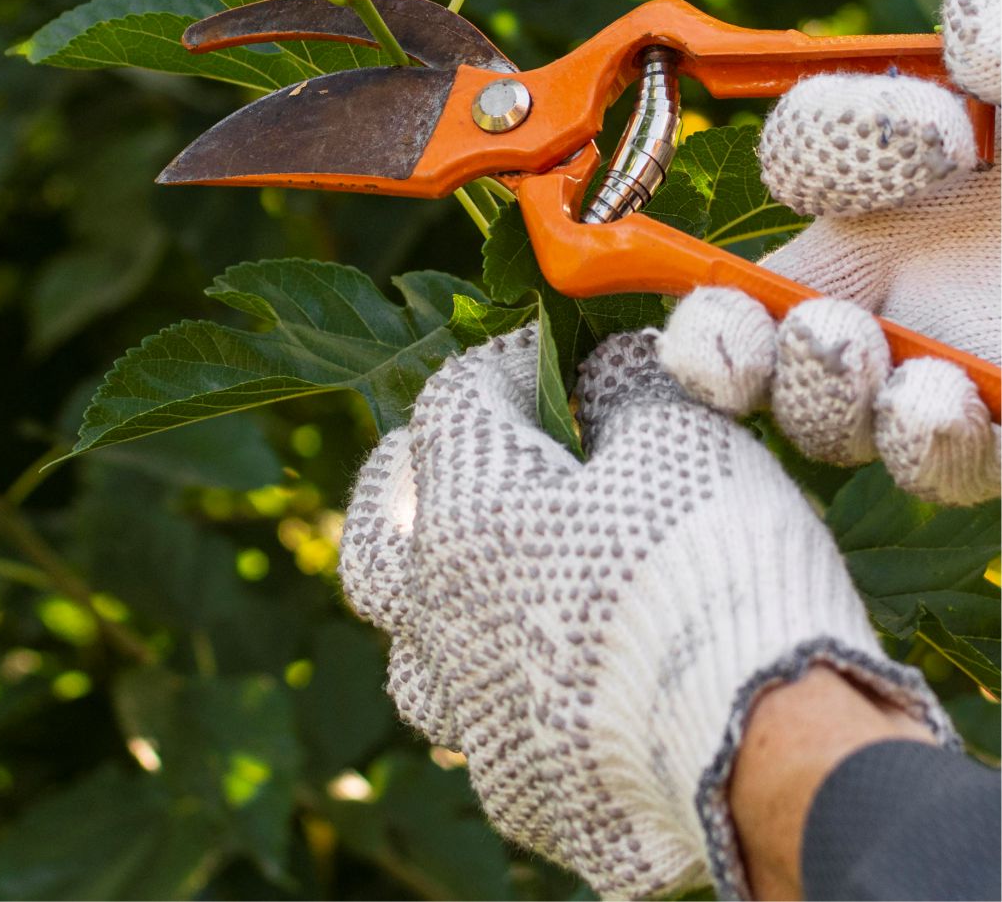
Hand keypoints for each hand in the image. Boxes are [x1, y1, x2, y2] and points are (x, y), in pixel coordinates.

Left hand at [338, 327, 951, 898]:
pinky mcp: (518, 790)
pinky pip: (482, 731)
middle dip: (408, 482)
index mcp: (466, 507)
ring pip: (411, 649)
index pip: (455, 400)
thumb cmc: (713, 565)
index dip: (509, 364)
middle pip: (377, 531)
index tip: (561, 357)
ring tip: (488, 584)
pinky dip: (505, 694)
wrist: (770, 751)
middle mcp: (439, 611)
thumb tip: (607, 368)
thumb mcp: (681, 433)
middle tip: (455, 460)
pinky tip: (555, 683)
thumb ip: (627, 385)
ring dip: (438, 606)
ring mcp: (470, 711)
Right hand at [659, 0, 999, 503]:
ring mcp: (962, 358)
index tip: (933, 130)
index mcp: (930, 159)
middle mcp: (924, 265)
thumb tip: (974, 51)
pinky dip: (922, 442)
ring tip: (854, 359)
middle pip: (770, 311)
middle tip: (815, 314)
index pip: (816, 156)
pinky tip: (937, 404)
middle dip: (743, 324)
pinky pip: (943, 461)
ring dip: (814, 391)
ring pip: (833, 404)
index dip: (832, 144)